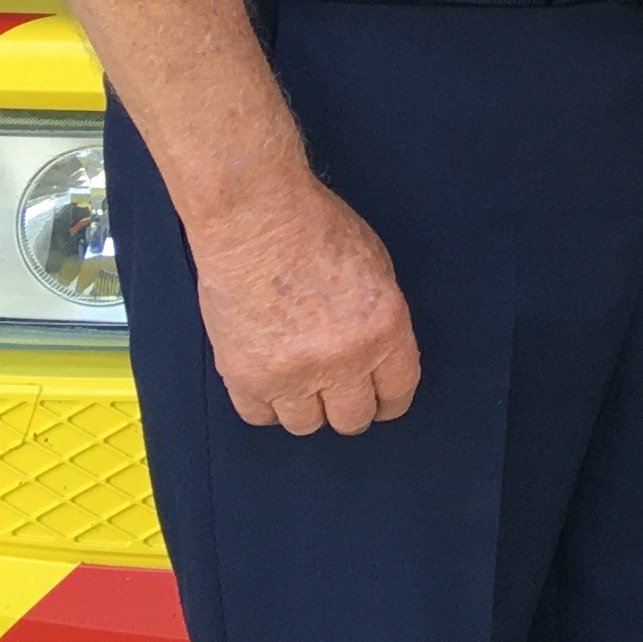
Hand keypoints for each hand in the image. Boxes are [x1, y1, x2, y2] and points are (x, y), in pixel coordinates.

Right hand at [192, 177, 420, 433]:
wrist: (255, 217)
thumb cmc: (317, 228)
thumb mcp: (377, 269)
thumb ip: (380, 321)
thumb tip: (378, 359)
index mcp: (384, 330)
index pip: (397, 392)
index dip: (389, 401)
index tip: (381, 402)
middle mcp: (342, 361)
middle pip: (352, 419)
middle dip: (350, 407)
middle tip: (339, 392)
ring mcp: (291, 373)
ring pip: (306, 424)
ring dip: (307, 407)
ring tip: (301, 382)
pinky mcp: (245, 376)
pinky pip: (261, 416)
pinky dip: (267, 403)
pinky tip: (270, 381)